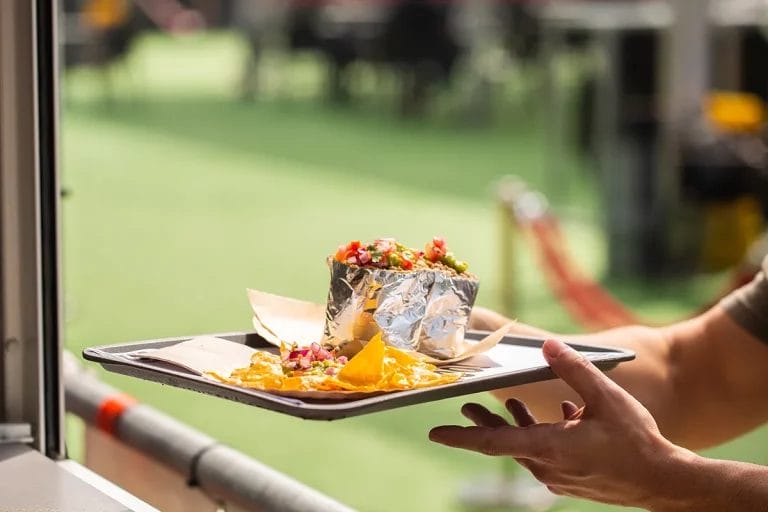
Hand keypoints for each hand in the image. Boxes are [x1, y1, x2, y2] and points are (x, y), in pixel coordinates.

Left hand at [429, 339, 687, 507]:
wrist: (664, 482)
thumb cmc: (637, 441)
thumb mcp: (606, 398)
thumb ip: (575, 369)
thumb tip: (547, 344)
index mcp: (550, 447)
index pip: (494, 443)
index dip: (462, 437)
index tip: (436, 433)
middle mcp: (548, 466)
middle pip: (505, 443)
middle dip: (484, 424)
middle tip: (466, 408)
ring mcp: (559, 477)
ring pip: (525, 448)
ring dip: (515, 425)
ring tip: (508, 406)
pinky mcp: (571, 480)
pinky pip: (546, 456)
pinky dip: (542, 434)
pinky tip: (563, 416)